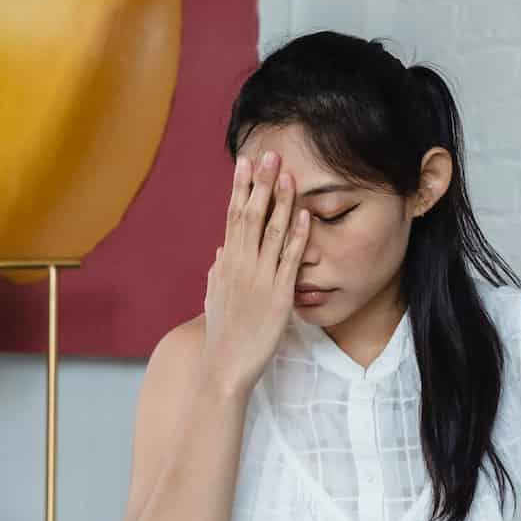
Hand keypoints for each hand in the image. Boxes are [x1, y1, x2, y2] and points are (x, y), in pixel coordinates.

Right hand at [202, 152, 309, 396]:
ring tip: (288, 175)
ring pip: (271, 232)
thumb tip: (222, 248)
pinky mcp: (279, 296)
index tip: (245, 162)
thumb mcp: (215, 295)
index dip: (240, 187)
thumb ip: (220, 269)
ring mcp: (259, 279)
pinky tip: (304, 215)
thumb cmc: (222, 332)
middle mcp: (240, 265)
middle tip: (269, 154)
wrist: (225, 366)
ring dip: (281, 201)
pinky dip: (297, 235)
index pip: (233, 216)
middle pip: (250, 215)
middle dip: (260, 183)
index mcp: (226, 263)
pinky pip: (290, 260)